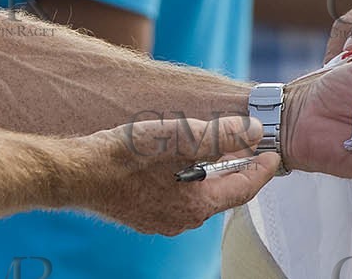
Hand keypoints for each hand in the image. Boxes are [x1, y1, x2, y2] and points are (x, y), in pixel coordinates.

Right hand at [74, 114, 280, 234]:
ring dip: (211, 173)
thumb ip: (221, 136)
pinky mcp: (142, 212)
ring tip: (217, 149)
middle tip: (250, 148)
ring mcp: (159, 220)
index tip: (274, 152)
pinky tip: (180, 161)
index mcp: (196, 205)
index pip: (242, 189)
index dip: (262, 169)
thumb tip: (254, 131)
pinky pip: (177, 196)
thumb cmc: (125, 155)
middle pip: (222, 194)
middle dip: (238, 170)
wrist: (76, 172)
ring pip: (198, 195)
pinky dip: (188, 178)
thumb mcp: (179, 138)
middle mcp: (181, 219)